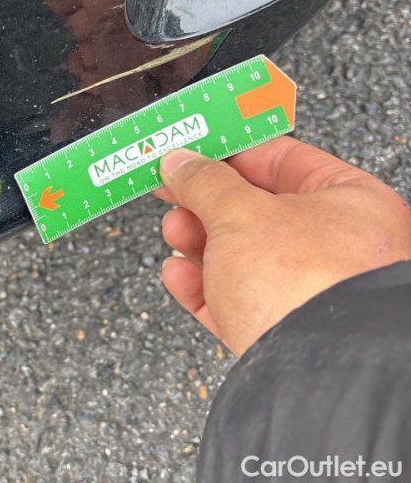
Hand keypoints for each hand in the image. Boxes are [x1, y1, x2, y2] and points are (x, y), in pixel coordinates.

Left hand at [0, 0, 208, 137]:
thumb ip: (112, 34)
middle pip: (153, 63)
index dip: (175, 84)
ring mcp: (116, 14)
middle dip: (132, 95)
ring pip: (121, 66)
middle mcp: (148, 5)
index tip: (157, 119)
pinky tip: (75, 85)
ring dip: (104, 91)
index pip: (187, 45)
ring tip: (83, 107)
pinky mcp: (87, 19)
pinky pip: (95, 58)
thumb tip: (126, 92)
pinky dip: (85, 78)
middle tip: (111, 125)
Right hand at [155, 136, 410, 355]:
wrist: (314, 375)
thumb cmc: (308, 288)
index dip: (230, 151)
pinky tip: (179, 274)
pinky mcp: (282, 331)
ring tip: (175, 233)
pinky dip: (202, 284)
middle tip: (173, 191)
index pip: (282, 158)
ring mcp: (311, 293)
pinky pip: (234, 298)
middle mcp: (340, 248)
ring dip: (198, 241)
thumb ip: (205, 182)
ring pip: (241, 255)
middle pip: (257, 209)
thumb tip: (182, 164)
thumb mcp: (240, 213)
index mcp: (351, 203)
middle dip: (206, 202)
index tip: (193, 149)